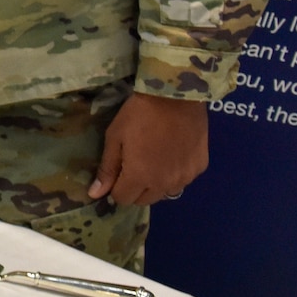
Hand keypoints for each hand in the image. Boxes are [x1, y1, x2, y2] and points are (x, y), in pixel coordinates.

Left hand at [88, 92, 208, 207]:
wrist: (176, 96)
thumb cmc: (139, 115)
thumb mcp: (115, 138)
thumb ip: (107, 169)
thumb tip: (95, 194)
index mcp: (140, 178)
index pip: (123, 199)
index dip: (116, 189)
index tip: (117, 173)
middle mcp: (165, 184)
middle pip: (145, 200)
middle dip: (135, 189)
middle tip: (134, 165)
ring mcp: (185, 177)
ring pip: (166, 192)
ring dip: (157, 184)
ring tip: (154, 160)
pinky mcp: (200, 167)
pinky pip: (184, 179)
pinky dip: (176, 173)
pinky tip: (172, 154)